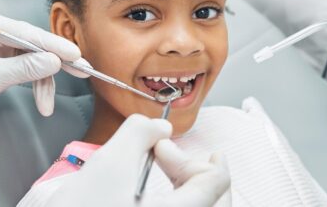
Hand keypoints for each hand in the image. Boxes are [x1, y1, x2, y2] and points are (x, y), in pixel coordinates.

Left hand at [0, 8, 87, 135]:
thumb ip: (22, 69)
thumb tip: (54, 62)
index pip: (26, 32)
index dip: (53, 45)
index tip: (74, 55)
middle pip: (36, 43)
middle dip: (56, 62)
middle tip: (82, 69)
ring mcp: (3, 44)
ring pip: (38, 58)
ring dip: (46, 82)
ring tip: (48, 104)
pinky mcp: (8, 59)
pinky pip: (33, 69)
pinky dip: (40, 86)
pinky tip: (43, 102)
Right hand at [48, 114, 230, 206]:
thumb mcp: (108, 164)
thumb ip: (140, 133)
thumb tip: (160, 128)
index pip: (216, 182)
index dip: (192, 156)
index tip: (164, 148)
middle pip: (218, 202)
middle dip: (197, 173)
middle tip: (169, 158)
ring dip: (193, 191)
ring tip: (167, 176)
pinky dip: (182, 205)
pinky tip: (160, 197)